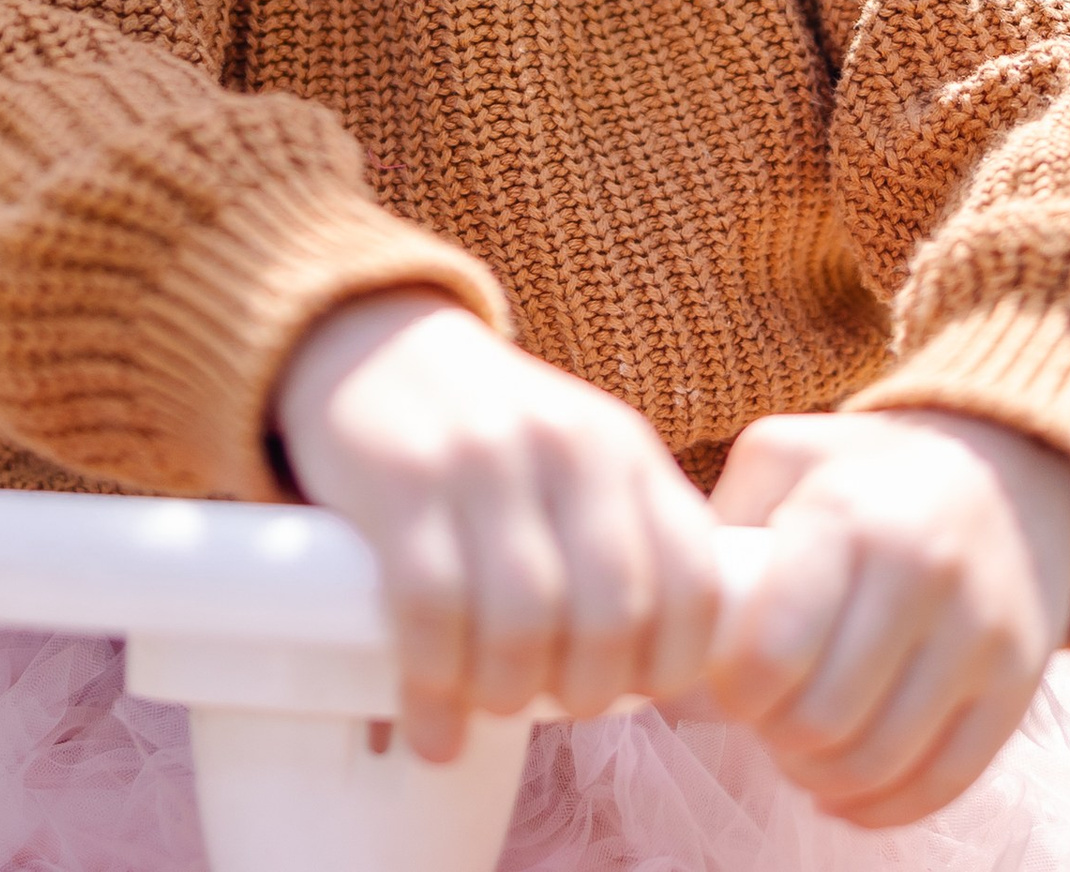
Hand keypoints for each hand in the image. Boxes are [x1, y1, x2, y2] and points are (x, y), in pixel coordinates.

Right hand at [273, 288, 719, 762]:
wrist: (376, 346)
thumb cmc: (490, 437)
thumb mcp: (579, 459)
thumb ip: (624, 542)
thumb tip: (646, 680)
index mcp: (626, 449)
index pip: (694, 580)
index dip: (673, 665)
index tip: (631, 696)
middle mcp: (567, 446)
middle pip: (612, 613)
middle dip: (586, 691)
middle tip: (552, 706)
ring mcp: (485, 458)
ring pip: (524, 619)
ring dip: (508, 693)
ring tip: (489, 707)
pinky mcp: (404, 478)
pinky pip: (432, 608)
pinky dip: (435, 686)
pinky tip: (431, 722)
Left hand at [706, 411, 1069, 828]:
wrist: (1007, 471)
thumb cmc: (867, 474)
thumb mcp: (785, 458)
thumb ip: (723, 525)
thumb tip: (681, 628)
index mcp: (847, 513)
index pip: (772, 653)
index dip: (734, 690)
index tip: (730, 680)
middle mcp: (920, 569)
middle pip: (822, 720)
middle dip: (774, 736)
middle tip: (766, 716)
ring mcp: (978, 629)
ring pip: (880, 761)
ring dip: (822, 777)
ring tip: (800, 750)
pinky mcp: (1018, 680)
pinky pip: (945, 782)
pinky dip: (884, 806)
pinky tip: (848, 791)